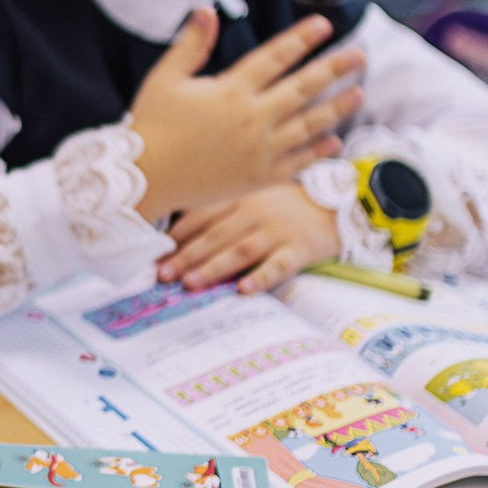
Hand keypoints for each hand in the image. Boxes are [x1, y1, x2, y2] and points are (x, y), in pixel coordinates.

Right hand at [126, 11, 365, 219]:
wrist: (144, 179)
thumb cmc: (151, 125)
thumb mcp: (164, 78)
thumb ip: (191, 44)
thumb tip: (205, 8)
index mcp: (231, 89)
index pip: (276, 57)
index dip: (302, 39)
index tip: (325, 25)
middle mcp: (252, 117)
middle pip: (303, 87)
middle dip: (334, 68)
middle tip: (360, 55)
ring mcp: (259, 149)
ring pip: (309, 124)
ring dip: (337, 108)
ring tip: (358, 94)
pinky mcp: (258, 177)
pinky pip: (298, 162)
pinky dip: (318, 150)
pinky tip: (334, 140)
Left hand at [157, 183, 340, 294]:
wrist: (336, 203)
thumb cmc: (283, 205)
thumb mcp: (250, 197)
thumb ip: (218, 210)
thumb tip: (173, 236)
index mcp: (239, 198)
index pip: (200, 216)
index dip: (175, 236)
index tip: (152, 255)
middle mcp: (254, 212)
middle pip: (214, 235)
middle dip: (185, 256)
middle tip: (162, 275)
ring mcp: (277, 230)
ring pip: (240, 249)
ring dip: (213, 267)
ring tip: (190, 283)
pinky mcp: (299, 249)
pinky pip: (278, 264)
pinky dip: (260, 277)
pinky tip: (243, 290)